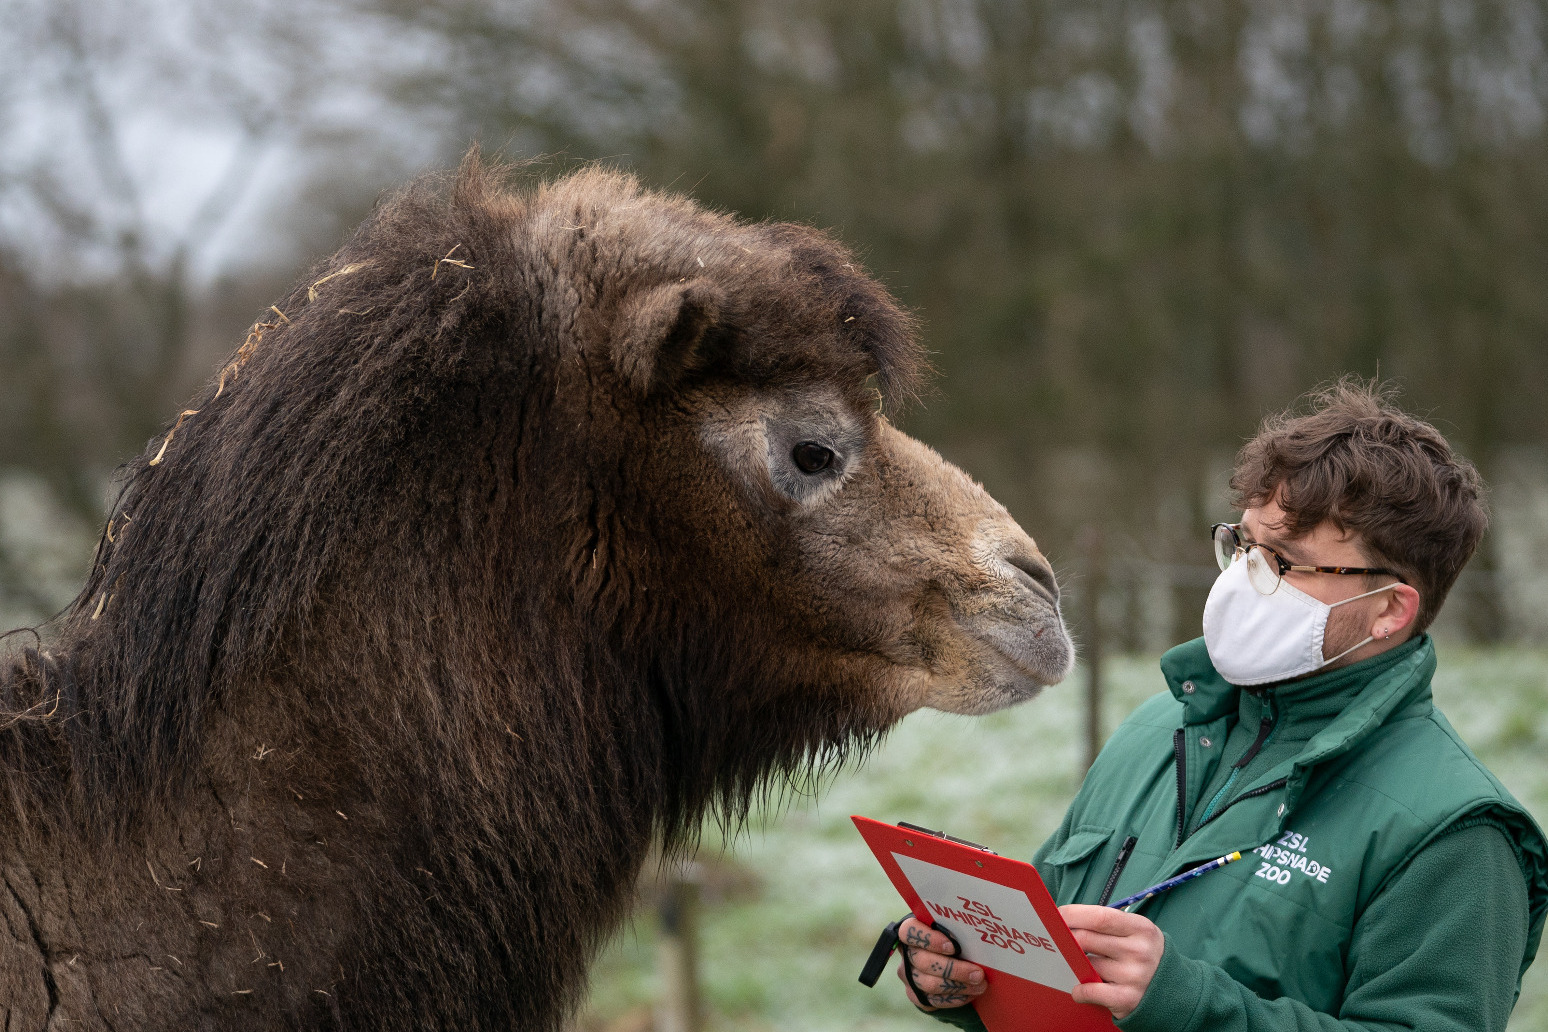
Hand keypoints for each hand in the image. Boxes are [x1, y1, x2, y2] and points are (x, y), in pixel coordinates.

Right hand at [893, 917, 986, 1010]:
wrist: (947, 960)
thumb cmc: (952, 938)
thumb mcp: (952, 929)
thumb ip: (957, 930)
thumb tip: (976, 938)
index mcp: (910, 931)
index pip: (909, 932)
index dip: (929, 940)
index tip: (953, 946)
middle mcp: (906, 954)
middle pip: (923, 962)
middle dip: (954, 969)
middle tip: (978, 973)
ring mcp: (908, 977)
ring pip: (929, 984)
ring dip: (958, 986)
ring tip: (980, 985)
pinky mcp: (916, 995)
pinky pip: (934, 1001)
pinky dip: (955, 999)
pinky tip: (970, 994)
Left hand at [1060, 904, 1163, 1019]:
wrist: (1174, 990)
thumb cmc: (1143, 954)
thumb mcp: (1136, 932)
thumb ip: (1107, 925)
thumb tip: (1065, 920)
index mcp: (1141, 928)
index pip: (1099, 917)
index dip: (1073, 915)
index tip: (1056, 916)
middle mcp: (1139, 951)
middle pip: (1087, 939)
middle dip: (1067, 939)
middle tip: (1058, 941)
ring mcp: (1134, 976)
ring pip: (1087, 964)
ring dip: (1077, 966)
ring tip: (1081, 965)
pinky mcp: (1128, 999)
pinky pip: (1091, 991)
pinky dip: (1079, 990)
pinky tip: (1079, 989)